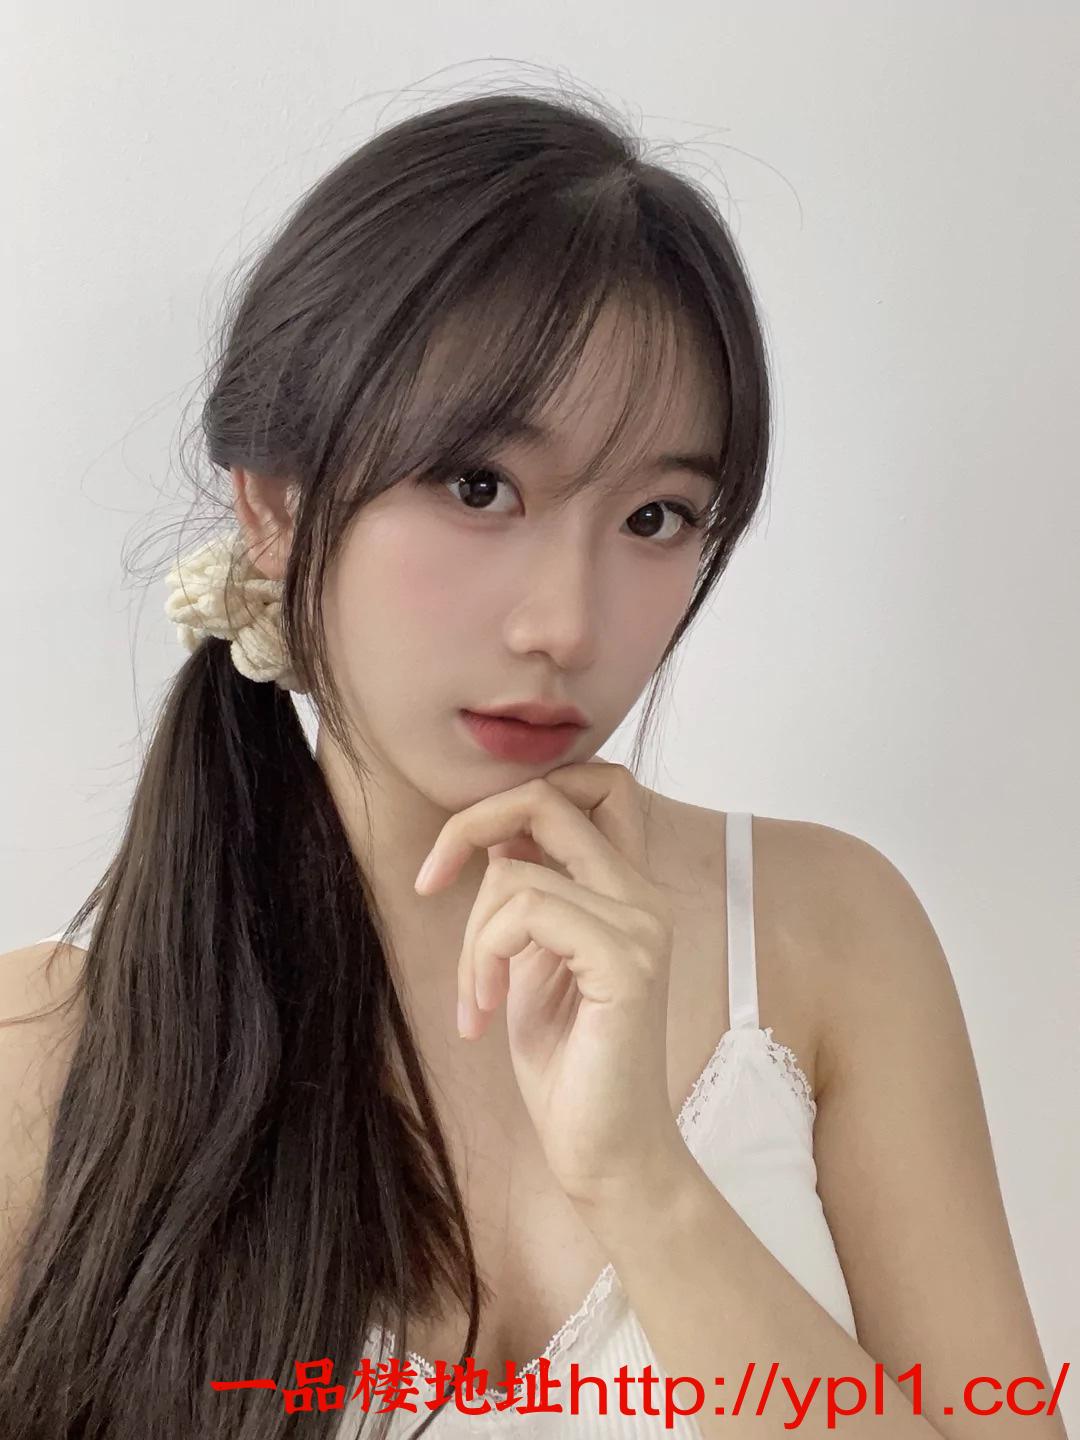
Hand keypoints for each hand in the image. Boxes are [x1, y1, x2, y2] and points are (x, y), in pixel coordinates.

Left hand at [413, 761, 689, 1207]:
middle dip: (469, 827)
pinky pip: (524, 912)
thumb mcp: (532, 961)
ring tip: (474, 1000)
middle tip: (430, 882)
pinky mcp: (624, 961)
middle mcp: (643, 894)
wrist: (605, 1153)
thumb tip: (494, 839)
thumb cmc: (568, 1065)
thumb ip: (529, 896)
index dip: (520, 793)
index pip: (597, 783)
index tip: (464, 853)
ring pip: (514, 873)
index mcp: (627, 889)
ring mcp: (640, 924)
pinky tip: (484, 1012)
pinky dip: (483, 958)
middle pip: (548, 797)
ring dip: (469, 938)